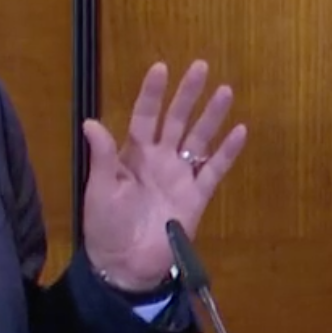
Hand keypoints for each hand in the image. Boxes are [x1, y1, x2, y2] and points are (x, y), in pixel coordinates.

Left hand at [81, 60, 246, 290]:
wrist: (126, 266)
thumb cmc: (106, 228)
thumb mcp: (99, 191)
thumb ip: (102, 157)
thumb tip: (92, 122)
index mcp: (132, 156)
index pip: (144, 116)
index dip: (152, 94)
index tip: (161, 68)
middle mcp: (159, 160)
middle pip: (176, 120)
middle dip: (187, 94)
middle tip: (200, 66)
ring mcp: (180, 177)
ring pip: (199, 139)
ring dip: (211, 116)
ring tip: (225, 91)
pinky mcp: (197, 196)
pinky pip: (214, 170)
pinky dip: (227, 152)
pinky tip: (240, 131)